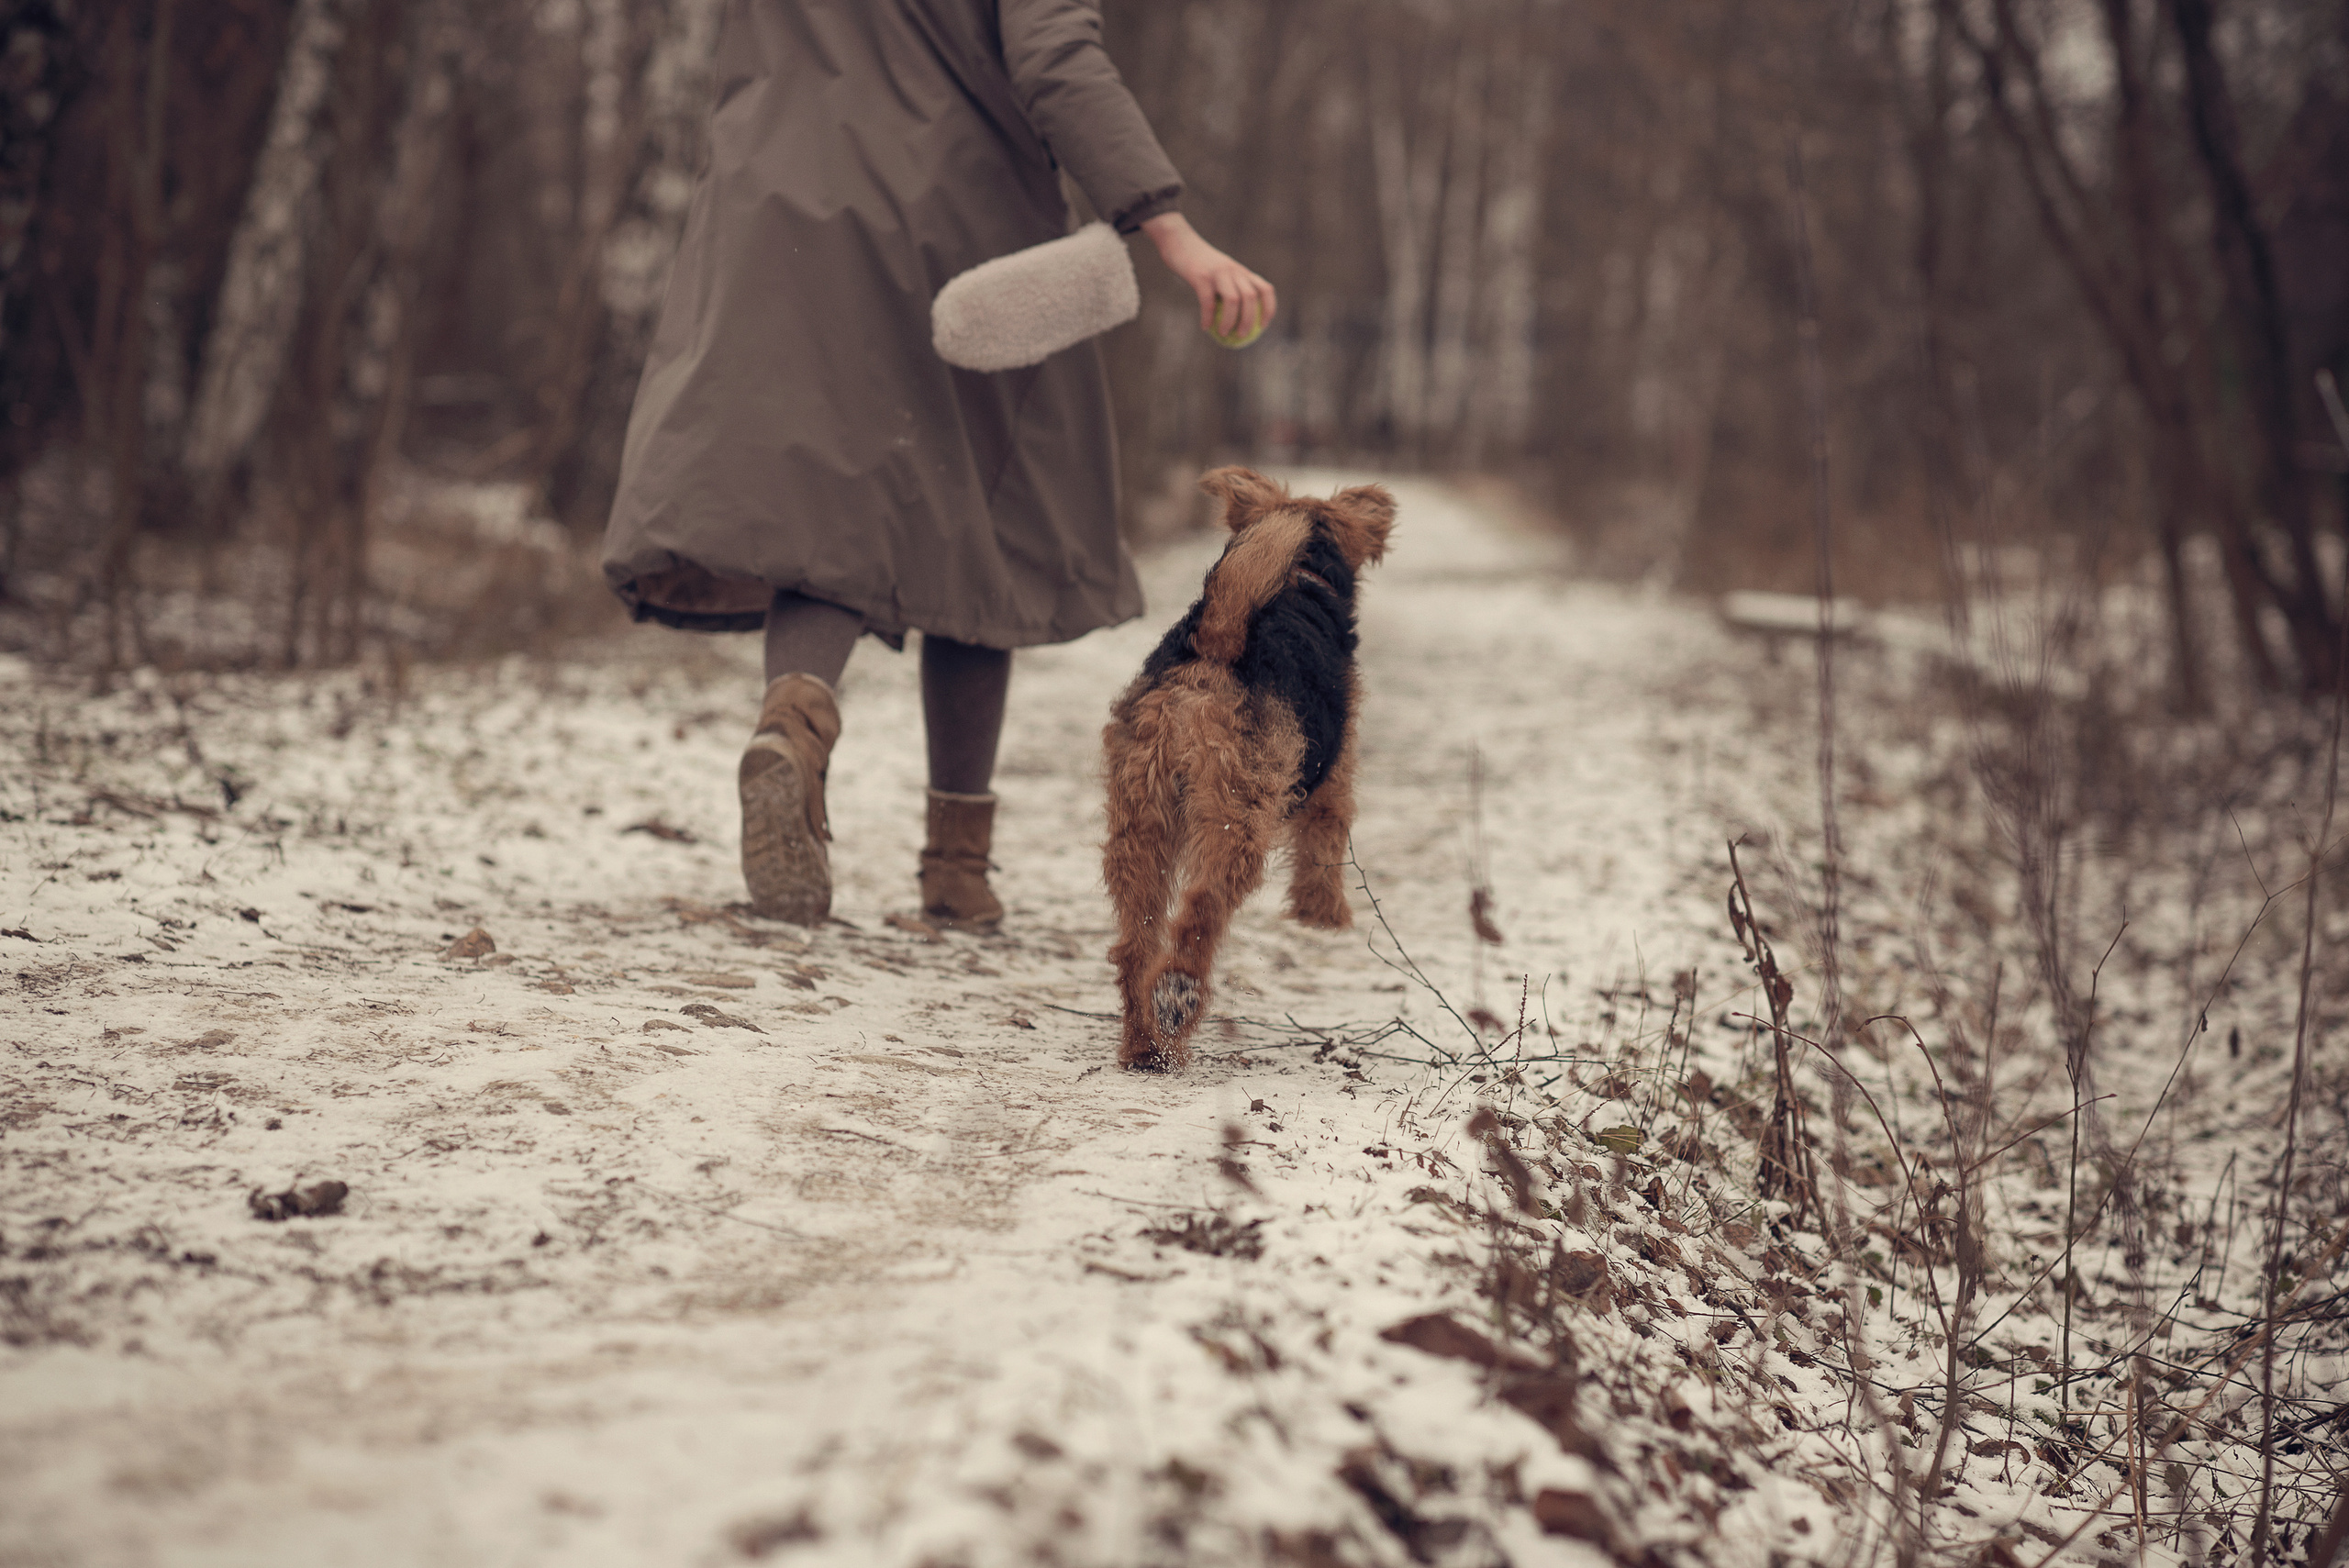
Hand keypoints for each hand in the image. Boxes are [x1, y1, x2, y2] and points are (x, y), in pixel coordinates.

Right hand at [1140, 213, 1276, 340]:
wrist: (1179, 242)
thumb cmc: (1198, 264)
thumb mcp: (1220, 273)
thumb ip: (1229, 289)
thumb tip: (1235, 319)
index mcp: (1241, 272)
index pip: (1265, 289)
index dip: (1269, 308)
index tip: (1263, 326)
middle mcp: (1234, 271)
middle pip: (1251, 297)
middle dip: (1250, 320)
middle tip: (1242, 336)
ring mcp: (1218, 272)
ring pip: (1233, 300)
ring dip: (1230, 320)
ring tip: (1224, 334)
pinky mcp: (1201, 276)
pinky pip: (1208, 302)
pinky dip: (1208, 317)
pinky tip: (1205, 327)